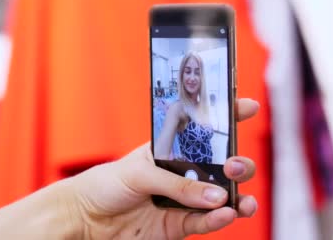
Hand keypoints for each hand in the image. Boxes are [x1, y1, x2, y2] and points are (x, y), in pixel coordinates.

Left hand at [68, 98, 258, 238]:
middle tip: (235, 166)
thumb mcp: (138, 174)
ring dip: (237, 196)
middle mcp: (182, 173)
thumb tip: (216, 194)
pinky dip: (218, 219)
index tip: (247, 107)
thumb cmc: (106, 184)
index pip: (202, 129)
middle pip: (221, 165)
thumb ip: (176, 184)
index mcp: (170, 148)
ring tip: (242, 200)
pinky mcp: (179, 225)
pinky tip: (227, 214)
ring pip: (221, 196)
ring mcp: (184, 200)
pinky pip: (205, 222)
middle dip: (237, 163)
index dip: (225, 117)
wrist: (85, 219)